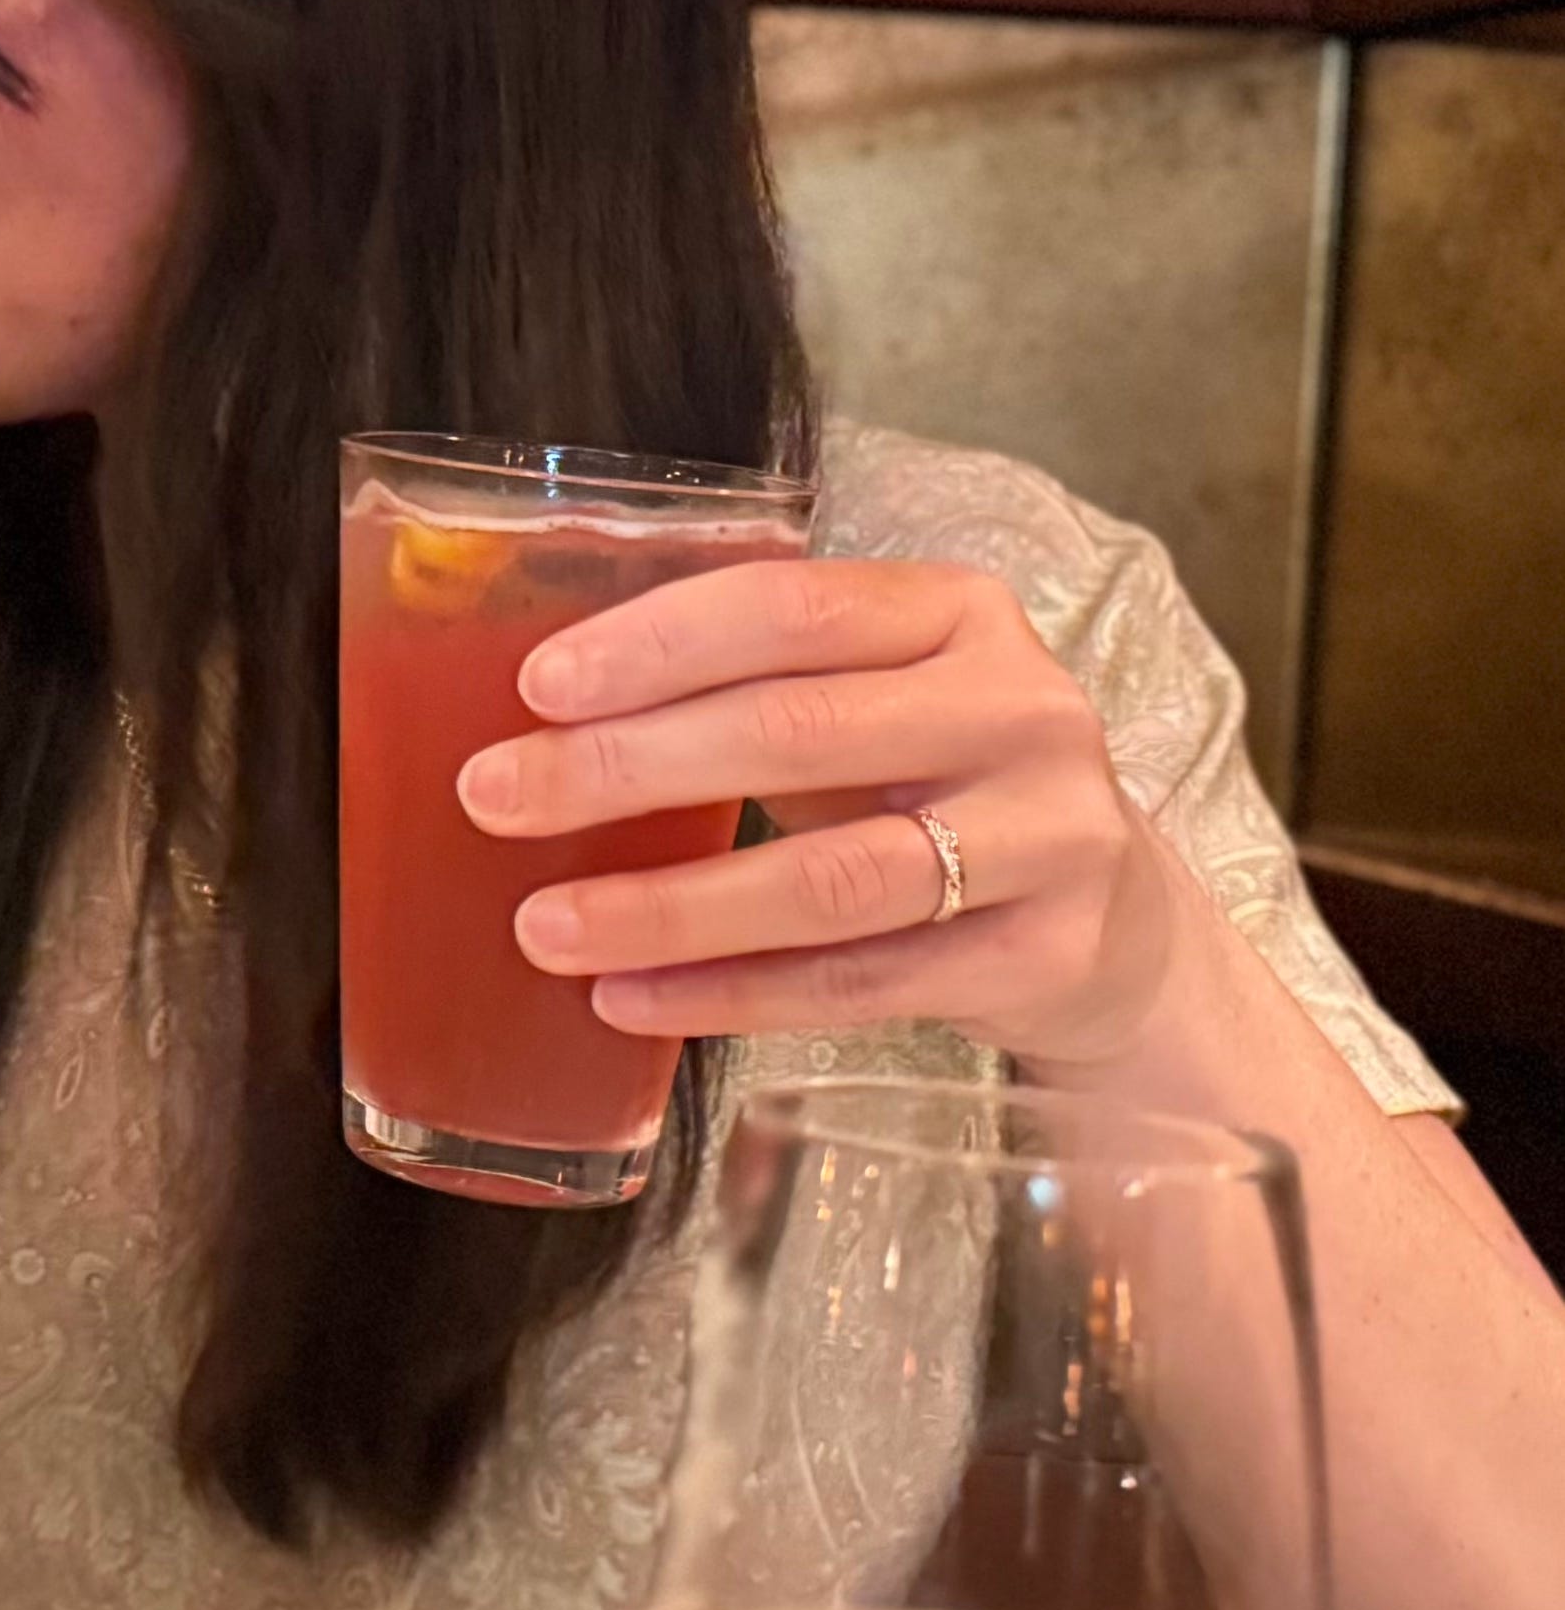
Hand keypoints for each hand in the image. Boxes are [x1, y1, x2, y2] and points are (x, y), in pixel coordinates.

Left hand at [456, 557, 1192, 1070]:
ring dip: (668, 908)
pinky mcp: (1044, 956)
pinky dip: (732, 996)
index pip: (790, 608)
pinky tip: (631, 1001)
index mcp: (959, 614)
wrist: (1113, 920)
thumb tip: (536, 722)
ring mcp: (1049, 836)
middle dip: (626, 768)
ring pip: (830, 878)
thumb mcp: (872, 701)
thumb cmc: (937, 787)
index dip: (657, 645)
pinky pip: (860, 983)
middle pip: (795, 733)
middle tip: (496, 798)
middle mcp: (1020, 710)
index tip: (538, 687)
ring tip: (544, 927)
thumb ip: (747, 689)